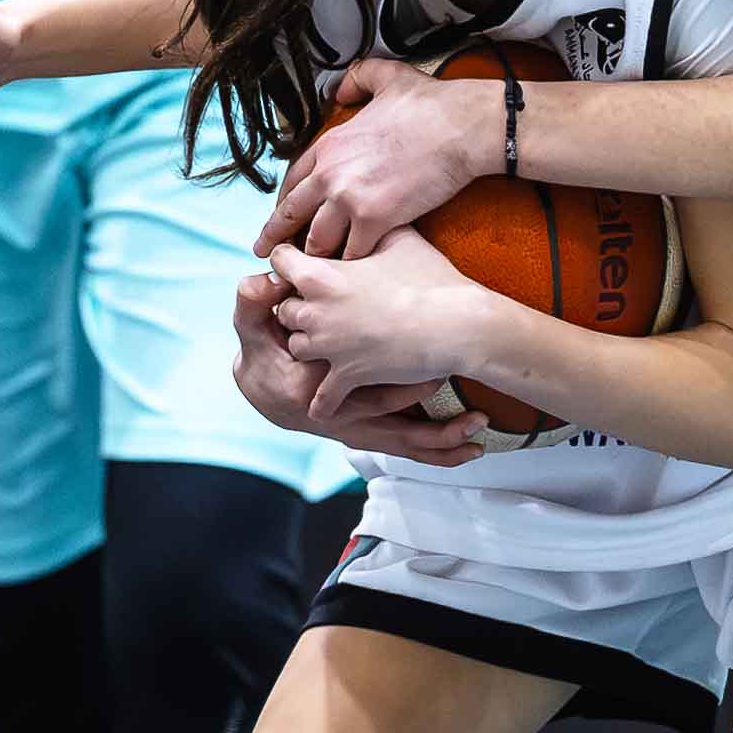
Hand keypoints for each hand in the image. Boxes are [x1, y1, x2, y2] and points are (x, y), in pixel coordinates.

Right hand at [231, 269, 482, 461]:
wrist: (265, 392)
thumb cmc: (265, 352)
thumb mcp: (253, 326)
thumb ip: (254, 302)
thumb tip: (259, 280)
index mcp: (310, 384)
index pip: (348, 367)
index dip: (385, 351)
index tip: (419, 336)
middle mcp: (335, 415)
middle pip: (385, 406)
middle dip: (420, 389)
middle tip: (455, 368)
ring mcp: (356, 430)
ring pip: (403, 439)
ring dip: (442, 434)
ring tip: (479, 422)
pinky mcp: (369, 436)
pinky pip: (408, 449)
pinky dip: (440, 452)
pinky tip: (474, 448)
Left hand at [258, 58, 498, 258]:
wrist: (460, 126)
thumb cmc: (431, 105)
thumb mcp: (385, 77)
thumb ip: (357, 80)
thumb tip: (340, 89)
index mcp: (329, 144)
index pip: (292, 179)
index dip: (286, 201)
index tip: (283, 216)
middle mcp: (330, 173)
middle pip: (291, 214)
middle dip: (277, 237)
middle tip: (267, 254)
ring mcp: (349, 198)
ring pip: (318, 240)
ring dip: (317, 257)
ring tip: (314, 273)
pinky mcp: (375, 219)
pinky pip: (353, 252)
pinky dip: (352, 265)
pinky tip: (353, 274)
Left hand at [271, 231, 498, 418]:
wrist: (454, 324)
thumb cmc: (431, 278)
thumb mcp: (401, 239)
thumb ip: (373, 230)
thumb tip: (374, 219)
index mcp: (320, 275)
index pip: (279, 261)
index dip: (291, 262)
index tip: (305, 267)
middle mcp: (315, 311)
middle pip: (283, 309)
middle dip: (300, 308)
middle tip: (325, 309)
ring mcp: (329, 346)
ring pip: (297, 348)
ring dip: (312, 347)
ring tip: (333, 345)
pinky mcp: (346, 376)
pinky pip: (321, 397)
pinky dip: (322, 402)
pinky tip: (322, 405)